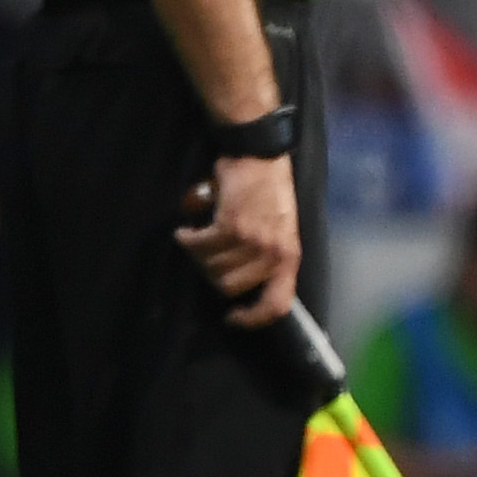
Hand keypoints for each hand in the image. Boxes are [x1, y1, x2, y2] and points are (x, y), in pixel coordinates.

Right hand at [177, 154, 302, 325]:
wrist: (260, 157)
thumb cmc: (269, 193)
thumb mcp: (280, 230)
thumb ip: (268, 257)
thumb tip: (242, 284)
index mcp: (290, 257)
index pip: (278, 304)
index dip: (254, 319)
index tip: (233, 318)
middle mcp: (274, 253)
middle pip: (231, 288)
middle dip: (213, 275)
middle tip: (208, 258)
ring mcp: (253, 240)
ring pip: (212, 267)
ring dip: (199, 255)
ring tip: (197, 239)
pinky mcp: (231, 225)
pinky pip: (200, 246)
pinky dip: (188, 239)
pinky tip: (187, 231)